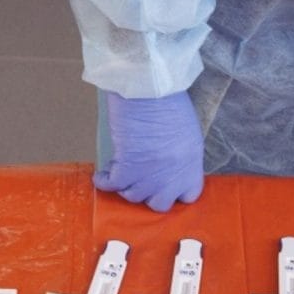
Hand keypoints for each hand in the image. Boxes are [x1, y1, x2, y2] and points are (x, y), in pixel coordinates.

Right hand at [95, 91, 205, 212]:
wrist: (149, 89)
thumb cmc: (168, 101)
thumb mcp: (186, 132)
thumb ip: (179, 156)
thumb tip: (166, 167)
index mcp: (191, 165)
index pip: (188, 196)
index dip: (173, 193)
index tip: (163, 186)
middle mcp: (173, 176)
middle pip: (159, 203)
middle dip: (148, 193)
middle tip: (139, 179)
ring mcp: (150, 176)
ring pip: (133, 195)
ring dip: (124, 185)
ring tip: (118, 170)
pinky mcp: (127, 168)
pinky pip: (112, 184)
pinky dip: (104, 181)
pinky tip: (102, 174)